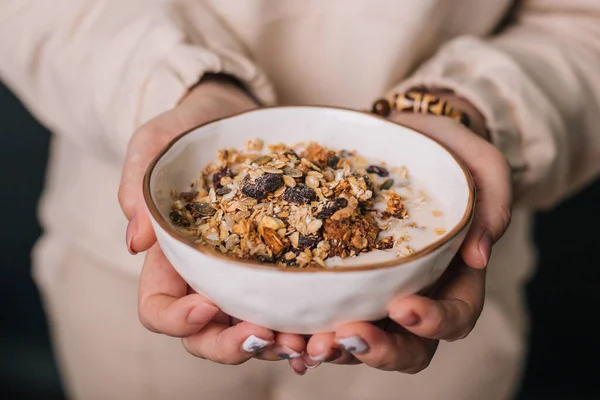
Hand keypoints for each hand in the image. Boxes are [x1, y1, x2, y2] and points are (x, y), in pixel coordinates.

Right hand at [118, 76, 305, 363]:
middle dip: (233, 345)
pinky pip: (292, 303)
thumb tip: (134, 243)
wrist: (235, 117)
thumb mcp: (154, 145)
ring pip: (254, 328)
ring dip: (277, 344)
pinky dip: (306, 323)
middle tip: (265, 336)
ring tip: (304, 342)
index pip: (159, 307)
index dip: (178, 319)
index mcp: (170, 258)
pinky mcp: (284, 264)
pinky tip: (328, 326)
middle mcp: (208, 276)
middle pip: (208, 334)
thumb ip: (137, 185)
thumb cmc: (188, 131)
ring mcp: (247, 274)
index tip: (207, 306)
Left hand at [294, 101, 511, 373]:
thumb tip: (479, 256)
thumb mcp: (480, 163)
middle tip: (343, 336)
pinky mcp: (339, 276)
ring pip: (358, 339)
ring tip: (298, 343)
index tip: (404, 308)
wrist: (401, 137)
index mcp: (455, 276)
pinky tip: (277, 330)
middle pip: (406, 346)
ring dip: (330, 348)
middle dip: (375, 349)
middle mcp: (415, 293)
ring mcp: (374, 289)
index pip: (455, 316)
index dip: (433, 322)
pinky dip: (302, 328)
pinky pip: (323, 312)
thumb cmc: (445, 151)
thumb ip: (494, 202)